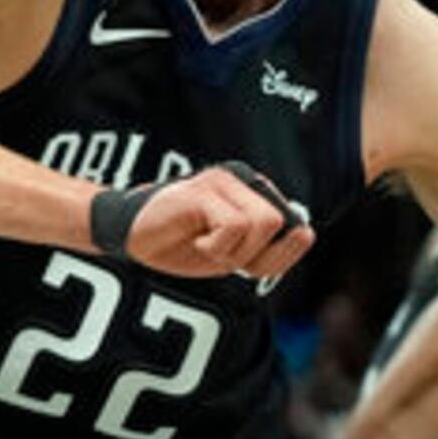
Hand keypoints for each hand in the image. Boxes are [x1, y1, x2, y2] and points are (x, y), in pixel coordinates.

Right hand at [96, 161, 314, 287]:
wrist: (131, 237)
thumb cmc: (182, 244)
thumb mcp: (235, 256)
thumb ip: (271, 251)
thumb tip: (306, 232)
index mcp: (254, 191)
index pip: (293, 229)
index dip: (271, 257)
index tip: (238, 258)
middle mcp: (242, 179)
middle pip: (280, 224)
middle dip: (252, 252)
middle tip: (217, 249)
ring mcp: (221, 182)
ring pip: (261, 224)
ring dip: (233, 250)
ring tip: (206, 243)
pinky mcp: (201, 192)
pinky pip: (234, 226)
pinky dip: (217, 247)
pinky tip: (197, 240)